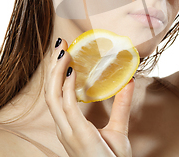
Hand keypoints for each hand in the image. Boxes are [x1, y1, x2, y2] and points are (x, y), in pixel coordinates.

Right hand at [45, 39, 134, 156]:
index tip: (63, 53)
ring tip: (63, 51)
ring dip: (57, 72)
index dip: (56, 74)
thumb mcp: (118, 130)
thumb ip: (121, 105)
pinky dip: (66, 87)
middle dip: (52, 68)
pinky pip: (66, 107)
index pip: (56, 96)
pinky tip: (71, 71)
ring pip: (53, 96)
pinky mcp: (77, 135)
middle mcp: (64, 128)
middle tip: (60, 44)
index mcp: (69, 127)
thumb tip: (128, 81)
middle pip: (50, 92)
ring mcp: (68, 132)